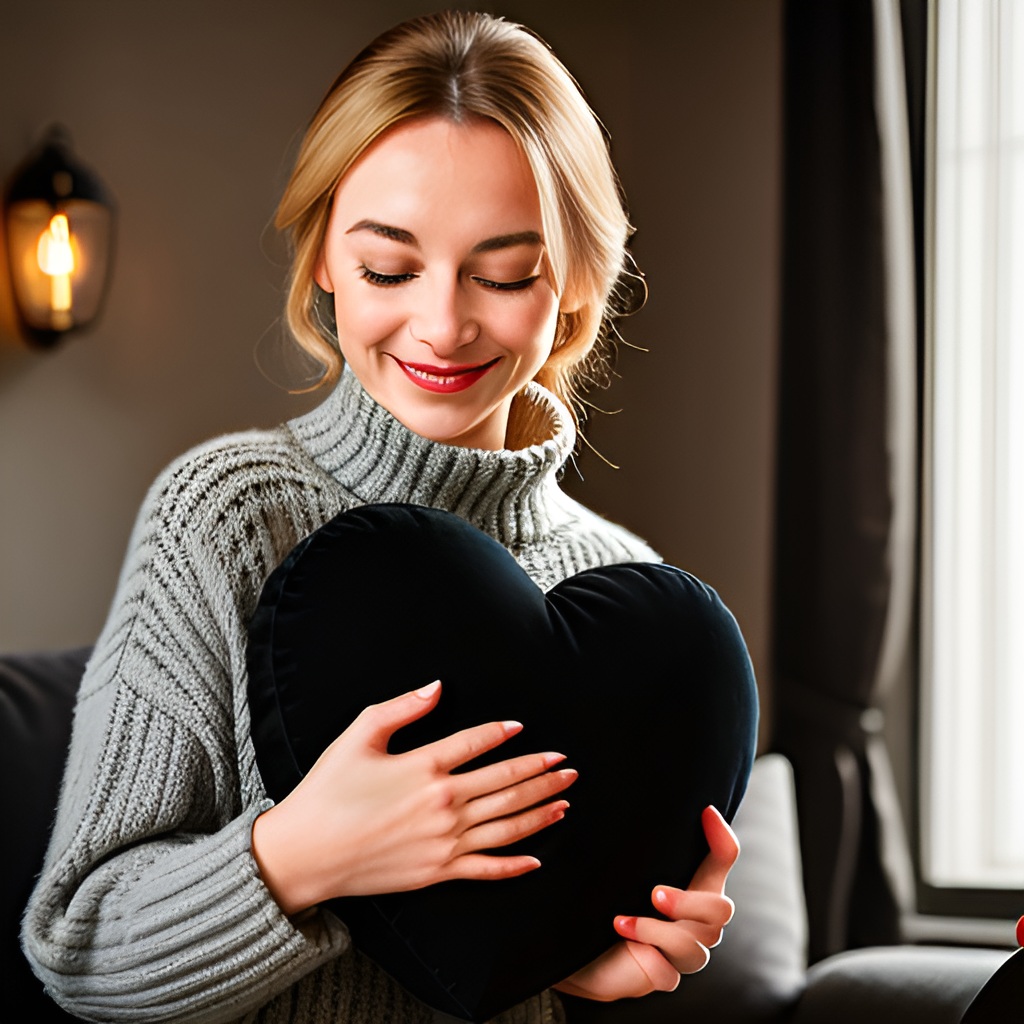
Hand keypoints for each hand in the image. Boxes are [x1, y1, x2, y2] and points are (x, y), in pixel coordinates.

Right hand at [252, 680, 576, 915]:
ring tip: (565, 797)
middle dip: (541, 772)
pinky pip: (487, 869)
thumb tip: (438, 687)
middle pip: (505, 783)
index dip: (503, 733)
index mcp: (424, 767)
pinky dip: (516, 864)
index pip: (478, 743)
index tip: (523, 728)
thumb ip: (402, 708)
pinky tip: (538, 858)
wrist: (305, 853)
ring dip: (540, 809)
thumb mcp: (359, 736)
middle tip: (567, 764)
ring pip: (507, 824)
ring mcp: (444, 841)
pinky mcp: (437, 872)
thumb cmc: (328, 790)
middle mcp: (443, 804)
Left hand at [554, 805, 738, 1001]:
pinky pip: (668, 975)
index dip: (722, 838)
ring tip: (621, 922)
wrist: (583, 950)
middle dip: (689, 902)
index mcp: (694, 887)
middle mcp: (696, 921)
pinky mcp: (663, 977)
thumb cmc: (609, 902)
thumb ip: (642, 845)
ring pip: (694, 946)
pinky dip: (646, 958)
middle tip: (655, 893)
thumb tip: (639, 798)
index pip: (722, 860)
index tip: (706, 811)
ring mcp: (683, 953)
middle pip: (721, 911)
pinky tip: (624, 942)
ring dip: (657, 931)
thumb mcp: (625, 869)